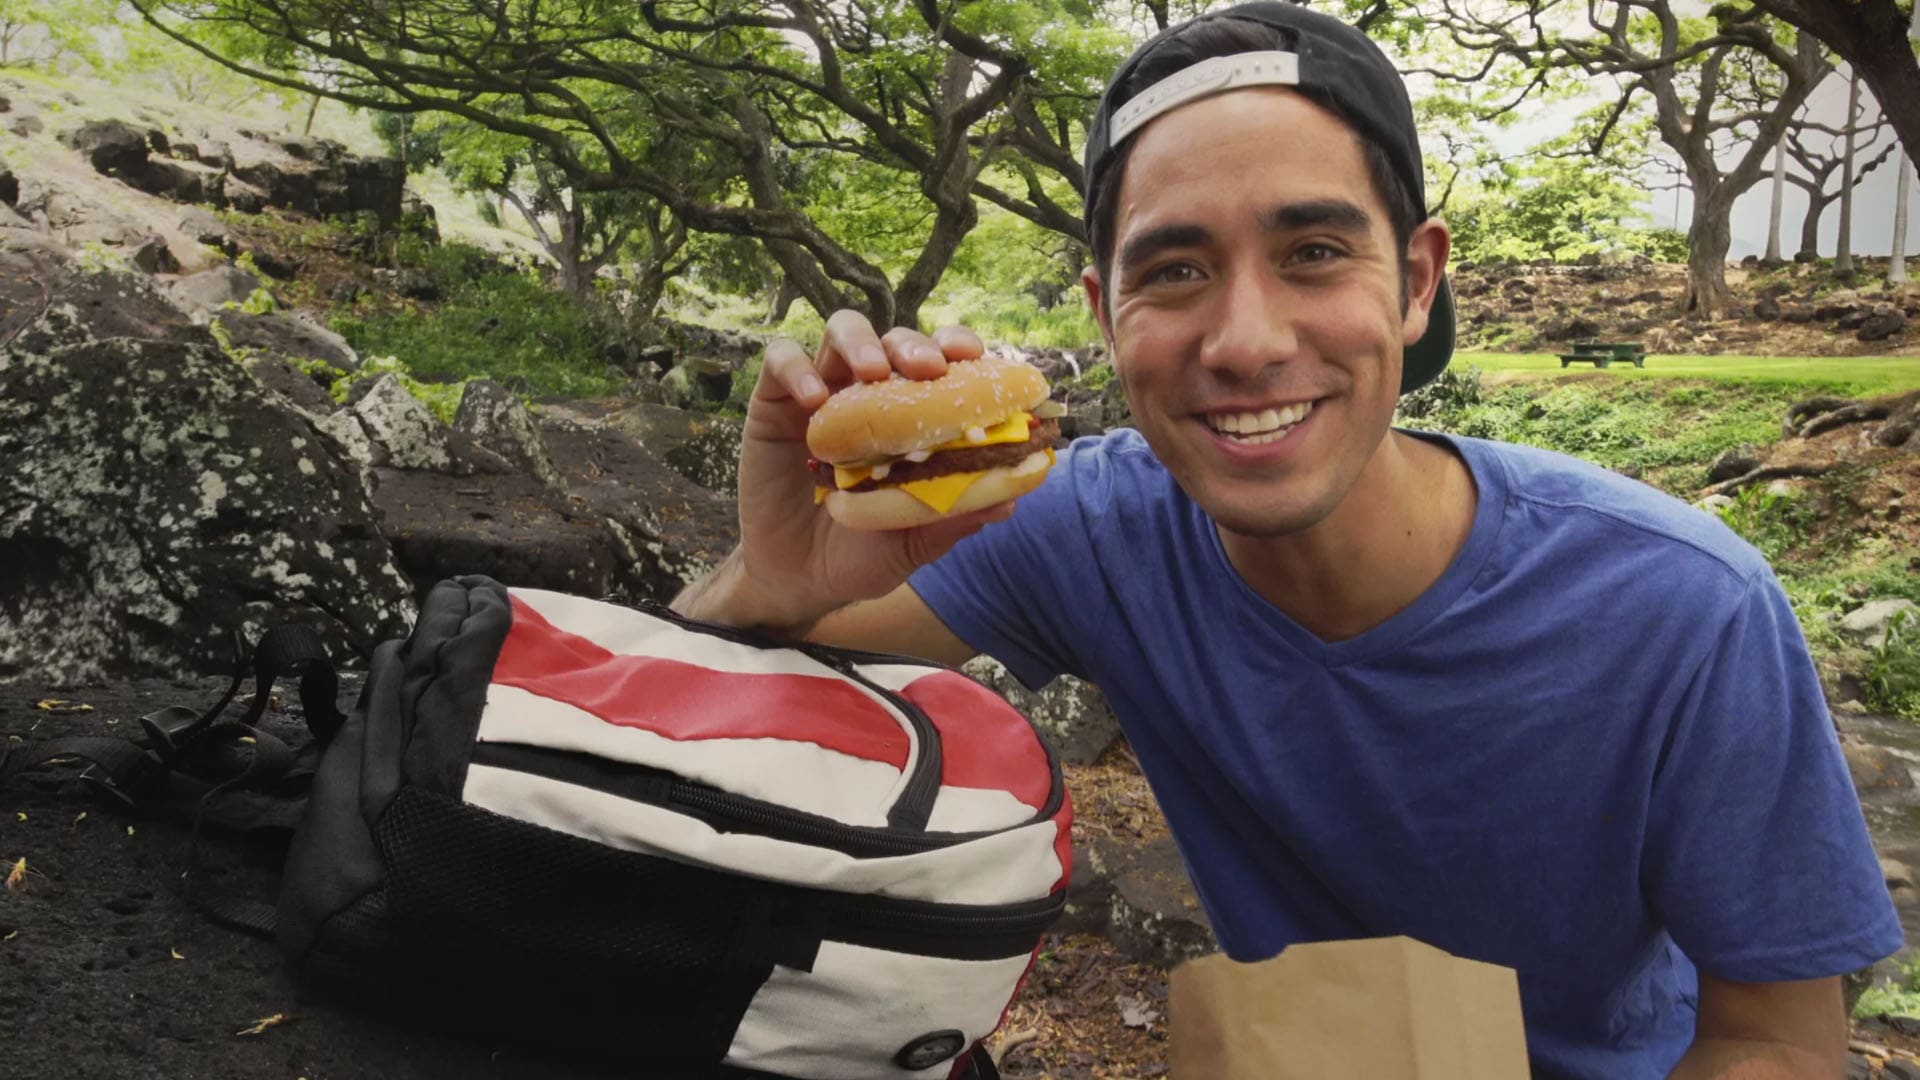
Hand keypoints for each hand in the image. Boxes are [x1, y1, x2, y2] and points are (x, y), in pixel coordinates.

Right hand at [712, 310, 1012, 630]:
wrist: (795, 580)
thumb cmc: (860, 555)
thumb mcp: (912, 542)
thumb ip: (952, 518)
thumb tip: (1009, 499)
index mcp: (911, 416)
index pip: (940, 362)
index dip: (958, 348)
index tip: (974, 358)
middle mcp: (869, 394)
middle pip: (895, 339)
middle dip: (915, 344)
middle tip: (928, 368)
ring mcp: (821, 393)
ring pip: (842, 332)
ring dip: (862, 342)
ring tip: (873, 373)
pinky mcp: (772, 403)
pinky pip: (781, 360)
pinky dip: (797, 368)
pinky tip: (813, 400)